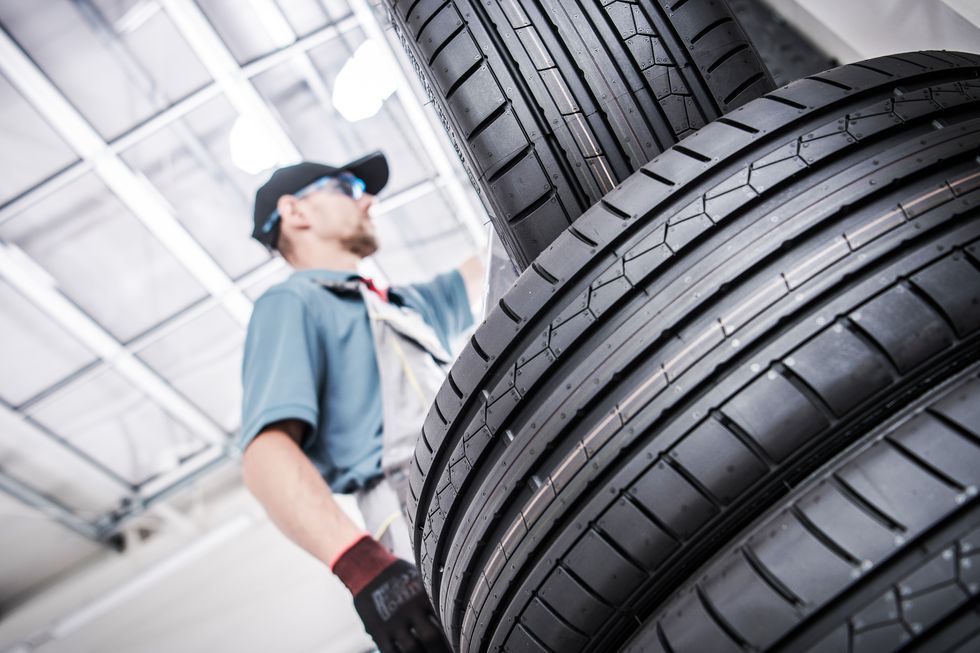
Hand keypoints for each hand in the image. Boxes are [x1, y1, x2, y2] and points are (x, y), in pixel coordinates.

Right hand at [332, 535, 450, 651]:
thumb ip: (432, 596)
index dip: (453, 634)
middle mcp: (410, 609)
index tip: (459, 642)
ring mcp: (393, 621)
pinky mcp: (378, 630)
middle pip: (431, 636)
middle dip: (440, 649)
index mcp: (424, 595)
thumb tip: (451, 608)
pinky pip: (390, 651)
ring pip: (412, 648)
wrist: (367, 568)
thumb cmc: (398, 574)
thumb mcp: (419, 578)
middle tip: (448, 652)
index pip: (445, 618)